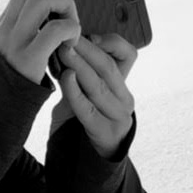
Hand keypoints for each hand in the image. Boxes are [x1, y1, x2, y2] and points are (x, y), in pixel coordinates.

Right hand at [0, 0, 85, 84]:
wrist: (0, 108)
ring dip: (67, 7)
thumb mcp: (19, 43)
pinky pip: (55, 30)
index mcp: (7, 19)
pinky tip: (72, 43)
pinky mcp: (28, 59)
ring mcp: (15, 41)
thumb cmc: (20, 75)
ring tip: (73, 26)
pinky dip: (70, 30)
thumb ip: (35, 23)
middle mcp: (7, 25)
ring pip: (43, 0)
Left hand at [50, 33, 136, 158]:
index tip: (90, 35)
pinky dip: (75, 90)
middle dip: (86, 50)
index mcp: (123, 85)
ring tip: (64, 52)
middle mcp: (125, 100)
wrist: (83, 157)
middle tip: (67, 37)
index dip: (111, 41)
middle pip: (108, 67)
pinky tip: (65, 77)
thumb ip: (82, 70)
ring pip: (98, 85)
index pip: (129, 55)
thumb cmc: (80, 117)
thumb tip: (64, 40)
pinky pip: (87, 107)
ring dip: (79, 65)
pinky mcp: (104, 132)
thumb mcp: (86, 91)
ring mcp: (117, 117)